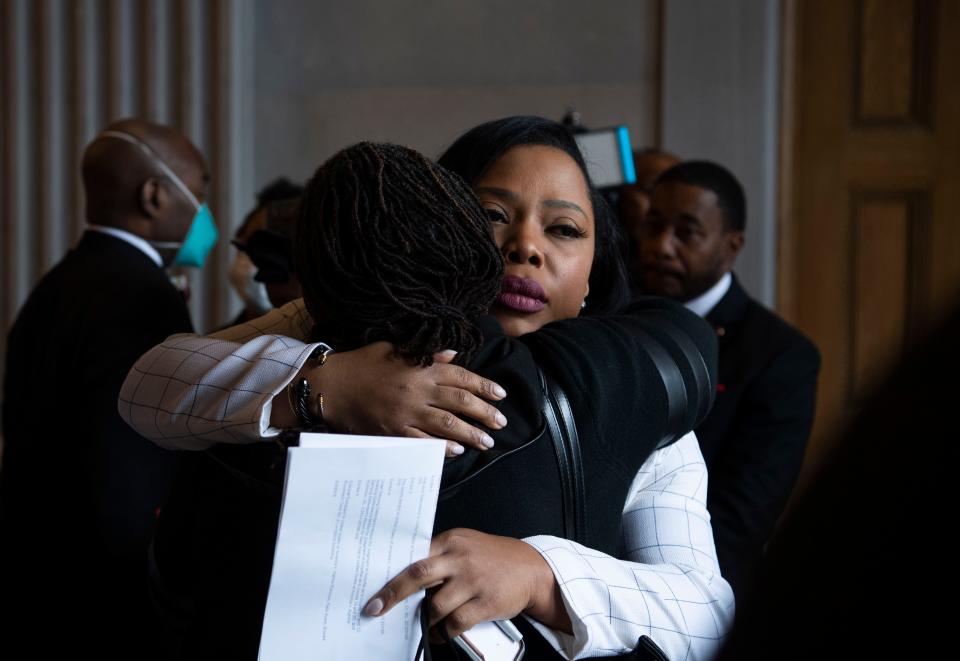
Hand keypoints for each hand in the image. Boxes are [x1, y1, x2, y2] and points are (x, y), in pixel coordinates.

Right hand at [317, 342, 507, 456]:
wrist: (331, 385)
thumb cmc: (362, 363)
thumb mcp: (394, 349)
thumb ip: (426, 352)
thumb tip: (452, 354)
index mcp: (419, 367)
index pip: (461, 376)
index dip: (484, 386)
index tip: (501, 395)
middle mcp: (417, 390)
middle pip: (460, 402)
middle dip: (484, 413)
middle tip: (501, 423)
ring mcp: (406, 413)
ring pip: (447, 425)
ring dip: (471, 434)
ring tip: (487, 442)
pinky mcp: (393, 431)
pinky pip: (422, 442)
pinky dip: (442, 447)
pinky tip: (457, 451)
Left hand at [363, 528, 570, 637]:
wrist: (531, 568)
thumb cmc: (492, 558)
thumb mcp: (465, 546)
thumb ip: (439, 556)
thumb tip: (403, 575)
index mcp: (451, 541)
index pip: (414, 555)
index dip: (391, 573)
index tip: (373, 589)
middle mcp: (460, 558)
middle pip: (418, 574)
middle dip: (393, 593)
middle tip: (376, 609)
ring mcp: (473, 580)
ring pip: (436, 605)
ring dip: (425, 619)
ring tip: (424, 623)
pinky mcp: (486, 602)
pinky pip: (456, 623)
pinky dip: (444, 632)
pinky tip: (442, 633)